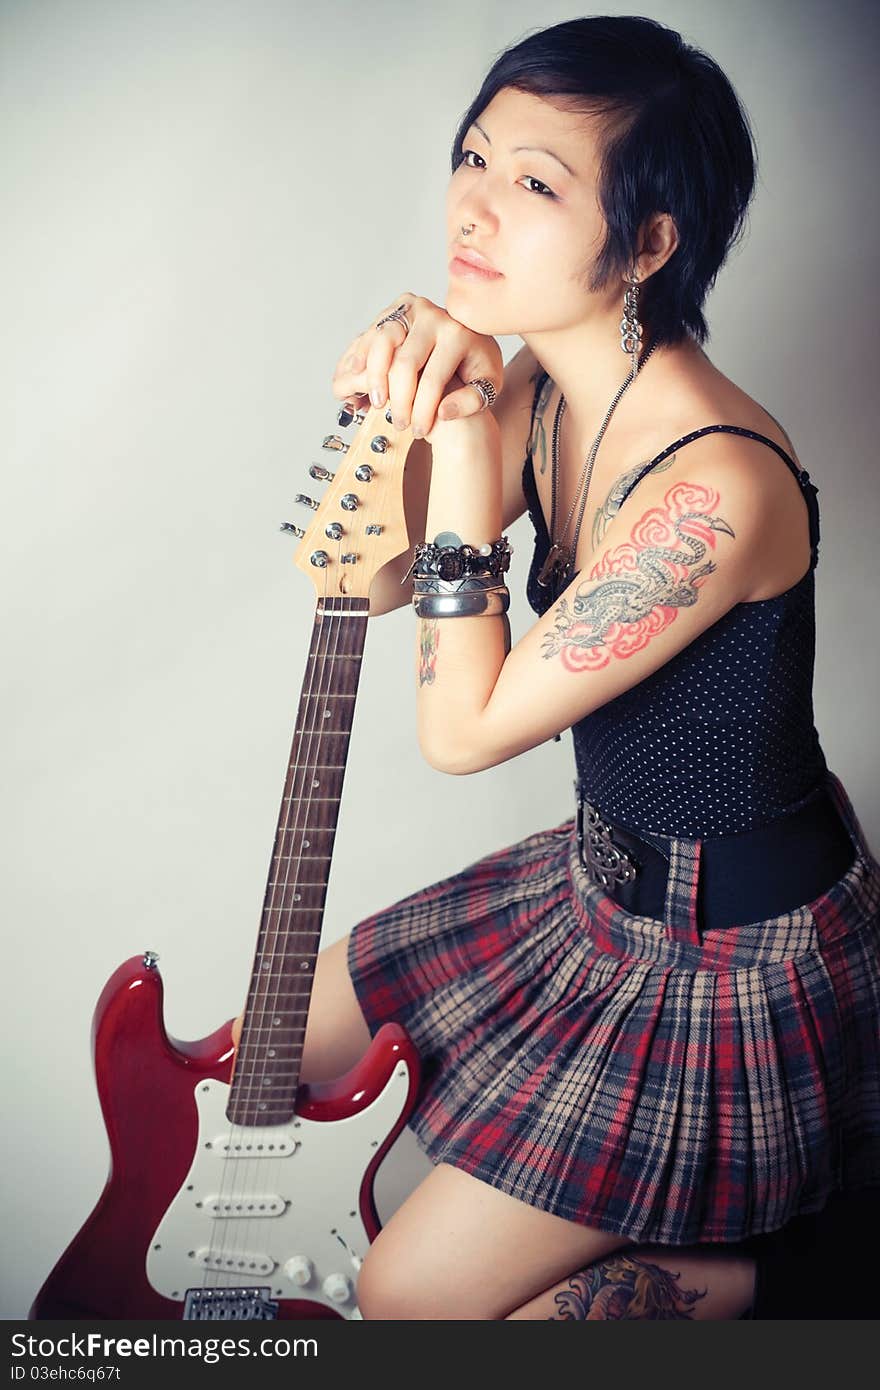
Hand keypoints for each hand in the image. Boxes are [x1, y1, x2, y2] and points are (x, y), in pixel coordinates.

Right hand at [331, 293, 502, 439]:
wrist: (470, 333)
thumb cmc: (476, 363)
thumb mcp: (488, 383)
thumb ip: (472, 400)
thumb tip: (443, 412)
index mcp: (459, 333)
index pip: (434, 378)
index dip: (423, 410)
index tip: (420, 432)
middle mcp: (434, 315)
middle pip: (405, 362)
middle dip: (399, 399)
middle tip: (399, 423)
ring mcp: (412, 309)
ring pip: (382, 342)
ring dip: (374, 377)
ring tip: (376, 402)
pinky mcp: (395, 309)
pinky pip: (372, 333)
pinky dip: (361, 356)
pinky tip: (357, 378)